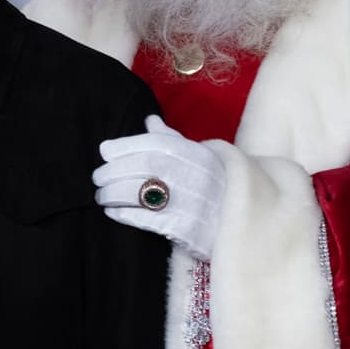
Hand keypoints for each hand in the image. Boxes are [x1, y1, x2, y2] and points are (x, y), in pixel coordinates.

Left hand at [93, 115, 225, 259]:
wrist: (251, 221)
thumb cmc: (218, 185)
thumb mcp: (202, 157)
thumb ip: (173, 140)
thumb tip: (150, 120)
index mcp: (196, 153)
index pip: (152, 143)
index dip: (124, 146)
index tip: (105, 151)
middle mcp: (193, 174)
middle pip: (141, 166)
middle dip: (112, 171)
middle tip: (98, 178)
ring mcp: (189, 201)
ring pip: (139, 192)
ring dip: (113, 193)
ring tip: (102, 196)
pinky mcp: (185, 228)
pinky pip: (147, 218)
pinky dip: (125, 214)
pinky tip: (113, 212)